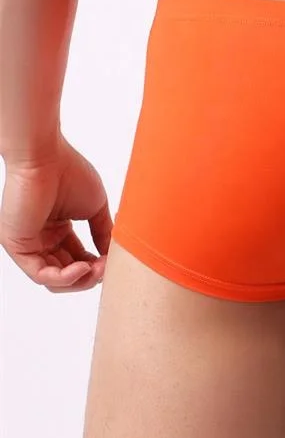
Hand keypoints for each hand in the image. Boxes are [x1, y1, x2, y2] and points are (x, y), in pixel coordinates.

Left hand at [0, 137, 111, 291]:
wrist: (45, 157)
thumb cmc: (69, 172)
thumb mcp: (95, 208)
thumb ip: (103, 233)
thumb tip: (113, 254)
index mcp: (57, 230)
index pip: (77, 260)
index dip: (97, 266)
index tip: (114, 262)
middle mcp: (41, 239)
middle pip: (66, 275)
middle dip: (90, 276)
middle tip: (107, 269)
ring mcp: (28, 244)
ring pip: (53, 280)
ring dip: (80, 280)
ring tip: (97, 270)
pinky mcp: (17, 246)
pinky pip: (40, 275)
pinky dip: (65, 278)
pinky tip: (83, 269)